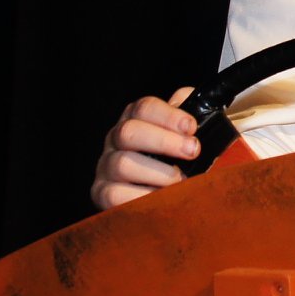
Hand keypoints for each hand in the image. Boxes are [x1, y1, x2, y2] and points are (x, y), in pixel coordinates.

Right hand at [91, 87, 197, 209]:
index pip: (144, 107)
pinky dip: (142, 197)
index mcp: (135, 118)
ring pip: (122, 164)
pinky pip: (115, 195)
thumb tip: (188, 98)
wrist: (163, 192)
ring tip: (180, 180)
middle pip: (129, 132)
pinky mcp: (102, 193)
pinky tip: (162, 197)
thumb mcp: (183, 131)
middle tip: (192, 151)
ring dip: (158, 173)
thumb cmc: (177, 156)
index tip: (192, 127)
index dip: (169, 116)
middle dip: (164, 142)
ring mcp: (106, 166)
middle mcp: (115, 139)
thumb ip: (189, 109)